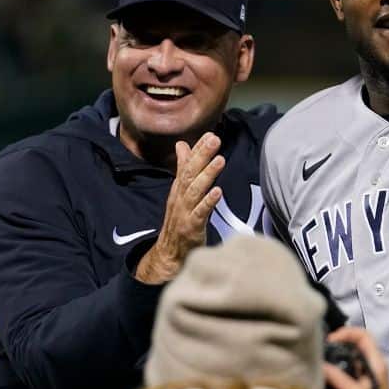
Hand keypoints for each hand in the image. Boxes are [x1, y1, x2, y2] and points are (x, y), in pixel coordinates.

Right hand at [135, 133, 223, 283]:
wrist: (169, 255)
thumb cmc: (179, 220)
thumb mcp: (181, 192)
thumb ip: (183, 168)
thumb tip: (183, 145)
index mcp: (179, 189)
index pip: (188, 165)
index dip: (198, 149)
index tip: (210, 134)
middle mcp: (180, 198)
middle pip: (190, 174)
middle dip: (202, 155)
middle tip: (214, 139)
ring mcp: (185, 213)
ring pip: (195, 191)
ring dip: (207, 175)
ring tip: (219, 159)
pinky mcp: (191, 228)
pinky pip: (200, 214)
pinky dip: (208, 202)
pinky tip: (218, 192)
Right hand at [323, 326, 388, 388]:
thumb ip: (337, 378)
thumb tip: (320, 364)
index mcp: (376, 361)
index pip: (363, 334)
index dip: (346, 333)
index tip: (330, 340)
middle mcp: (374, 362)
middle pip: (356, 342)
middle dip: (339, 342)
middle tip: (323, 349)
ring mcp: (369, 370)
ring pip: (352, 353)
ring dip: (338, 353)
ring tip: (323, 358)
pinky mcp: (363, 379)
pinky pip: (350, 364)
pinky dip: (339, 363)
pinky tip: (329, 369)